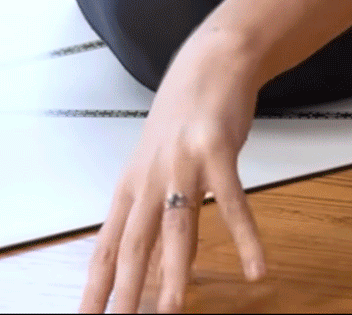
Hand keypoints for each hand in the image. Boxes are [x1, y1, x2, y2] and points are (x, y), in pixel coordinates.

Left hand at [80, 38, 267, 312]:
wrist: (210, 62)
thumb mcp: (156, 163)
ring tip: (172, 312)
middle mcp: (150, 178)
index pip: (107, 247)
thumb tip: (152, 258)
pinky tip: (256, 267)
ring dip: (175, 274)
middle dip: (124, 293)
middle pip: (133, 245)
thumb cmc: (184, 114)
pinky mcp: (217, 152)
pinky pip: (233, 203)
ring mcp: (182, 164)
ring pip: (176, 228)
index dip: (96, 288)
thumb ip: (154, 209)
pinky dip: (245, 237)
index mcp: (132, 186)